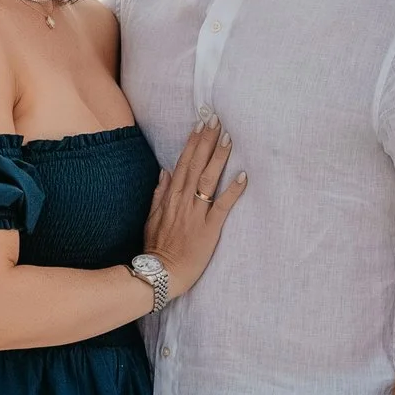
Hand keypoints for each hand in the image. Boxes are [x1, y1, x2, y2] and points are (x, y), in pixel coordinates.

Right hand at [144, 117, 247, 298]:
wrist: (161, 274)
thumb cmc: (157, 248)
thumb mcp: (151, 218)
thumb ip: (158, 194)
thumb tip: (164, 171)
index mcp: (170, 197)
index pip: (183, 163)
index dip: (193, 143)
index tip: (201, 124)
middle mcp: (183, 201)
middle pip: (196, 164)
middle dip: (207, 141)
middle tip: (217, 120)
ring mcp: (196, 214)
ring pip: (208, 179)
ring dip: (218, 157)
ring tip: (228, 138)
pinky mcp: (209, 229)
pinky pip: (223, 206)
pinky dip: (233, 190)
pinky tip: (243, 175)